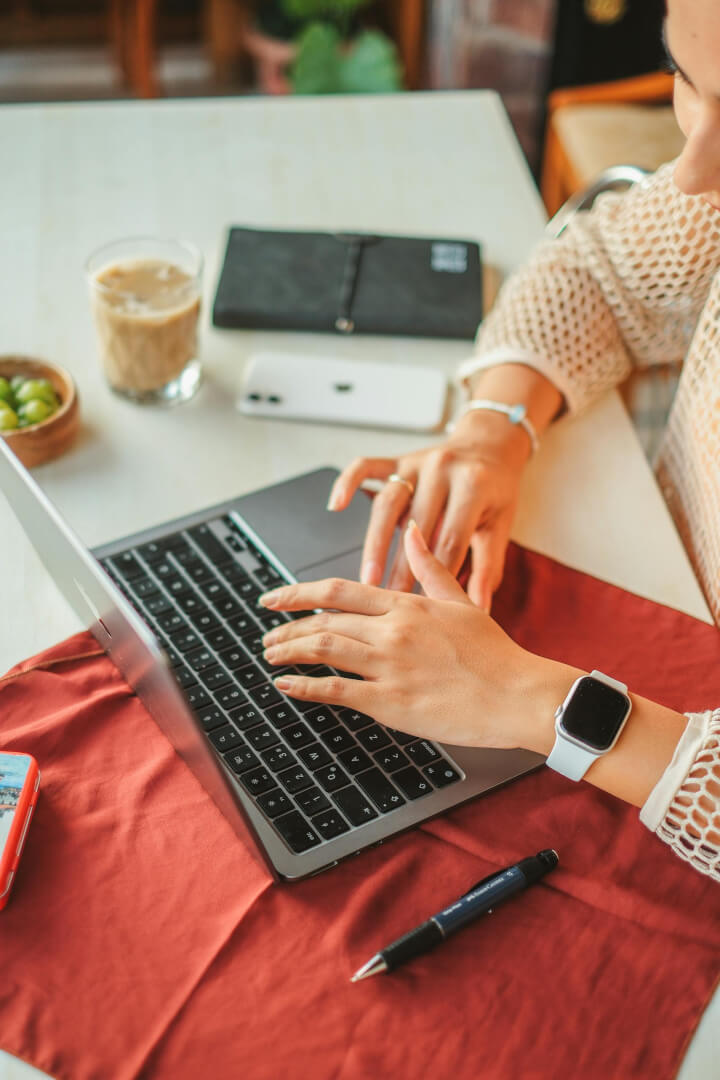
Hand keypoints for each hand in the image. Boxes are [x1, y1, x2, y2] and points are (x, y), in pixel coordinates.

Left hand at [260, 521, 570, 751]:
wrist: (518, 694)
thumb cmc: (494, 653)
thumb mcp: (461, 600)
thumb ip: (430, 567)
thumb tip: (412, 532)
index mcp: (406, 605)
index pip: (338, 591)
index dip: (297, 593)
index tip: (273, 598)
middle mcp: (392, 630)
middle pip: (322, 621)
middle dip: (287, 628)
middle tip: (268, 635)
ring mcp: (389, 665)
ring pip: (323, 650)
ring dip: (288, 651)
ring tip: (270, 656)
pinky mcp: (390, 702)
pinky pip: (336, 690)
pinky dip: (304, 686)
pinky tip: (286, 685)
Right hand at [326, 410, 530, 610]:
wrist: (490, 443)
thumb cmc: (495, 490)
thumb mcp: (499, 526)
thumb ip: (488, 568)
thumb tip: (481, 610)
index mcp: (473, 486)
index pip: (450, 540)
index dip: (437, 578)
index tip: (425, 609)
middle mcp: (442, 470)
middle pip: (417, 528)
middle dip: (403, 571)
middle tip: (391, 605)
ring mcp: (417, 463)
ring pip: (387, 504)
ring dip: (375, 545)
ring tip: (366, 579)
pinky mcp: (398, 459)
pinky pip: (365, 467)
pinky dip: (347, 483)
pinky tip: (335, 507)